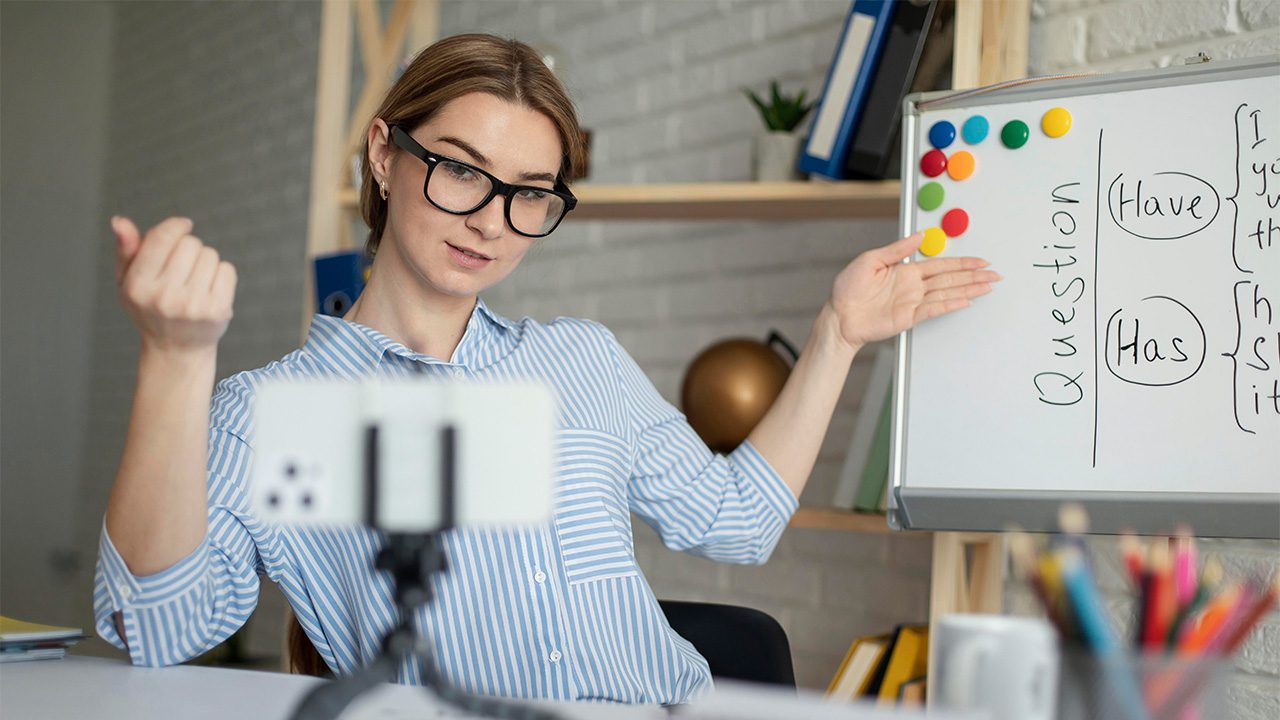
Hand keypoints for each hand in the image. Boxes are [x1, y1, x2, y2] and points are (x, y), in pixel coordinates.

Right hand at [112, 216, 236, 353]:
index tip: (183, 225)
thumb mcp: (127, 282)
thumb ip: (125, 250)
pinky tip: (209, 289)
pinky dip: (221, 274)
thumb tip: (120, 221)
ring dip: (205, 260)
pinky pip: (227, 269)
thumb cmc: (150, 308)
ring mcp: (193, 305)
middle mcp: (164, 297)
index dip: (176, 225)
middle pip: (190, 243)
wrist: (176, 349)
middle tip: (183, 267)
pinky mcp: (217, 311)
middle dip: (189, 247)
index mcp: (138, 286)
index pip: (162, 238)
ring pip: (210, 254)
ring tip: (194, 280)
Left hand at [827, 232, 998, 349]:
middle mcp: (913, 286)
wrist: (838, 316)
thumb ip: (898, 249)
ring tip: (988, 286)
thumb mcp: (871, 259)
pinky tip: (966, 300)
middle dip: (973, 275)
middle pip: (950, 278)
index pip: (941, 265)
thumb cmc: (848, 288)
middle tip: (995, 273)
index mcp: (906, 271)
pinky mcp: (908, 317)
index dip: (961, 262)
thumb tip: (919, 235)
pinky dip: (950, 304)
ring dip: (968, 289)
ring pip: (947, 293)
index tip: (980, 260)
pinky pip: (933, 309)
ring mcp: (912, 302)